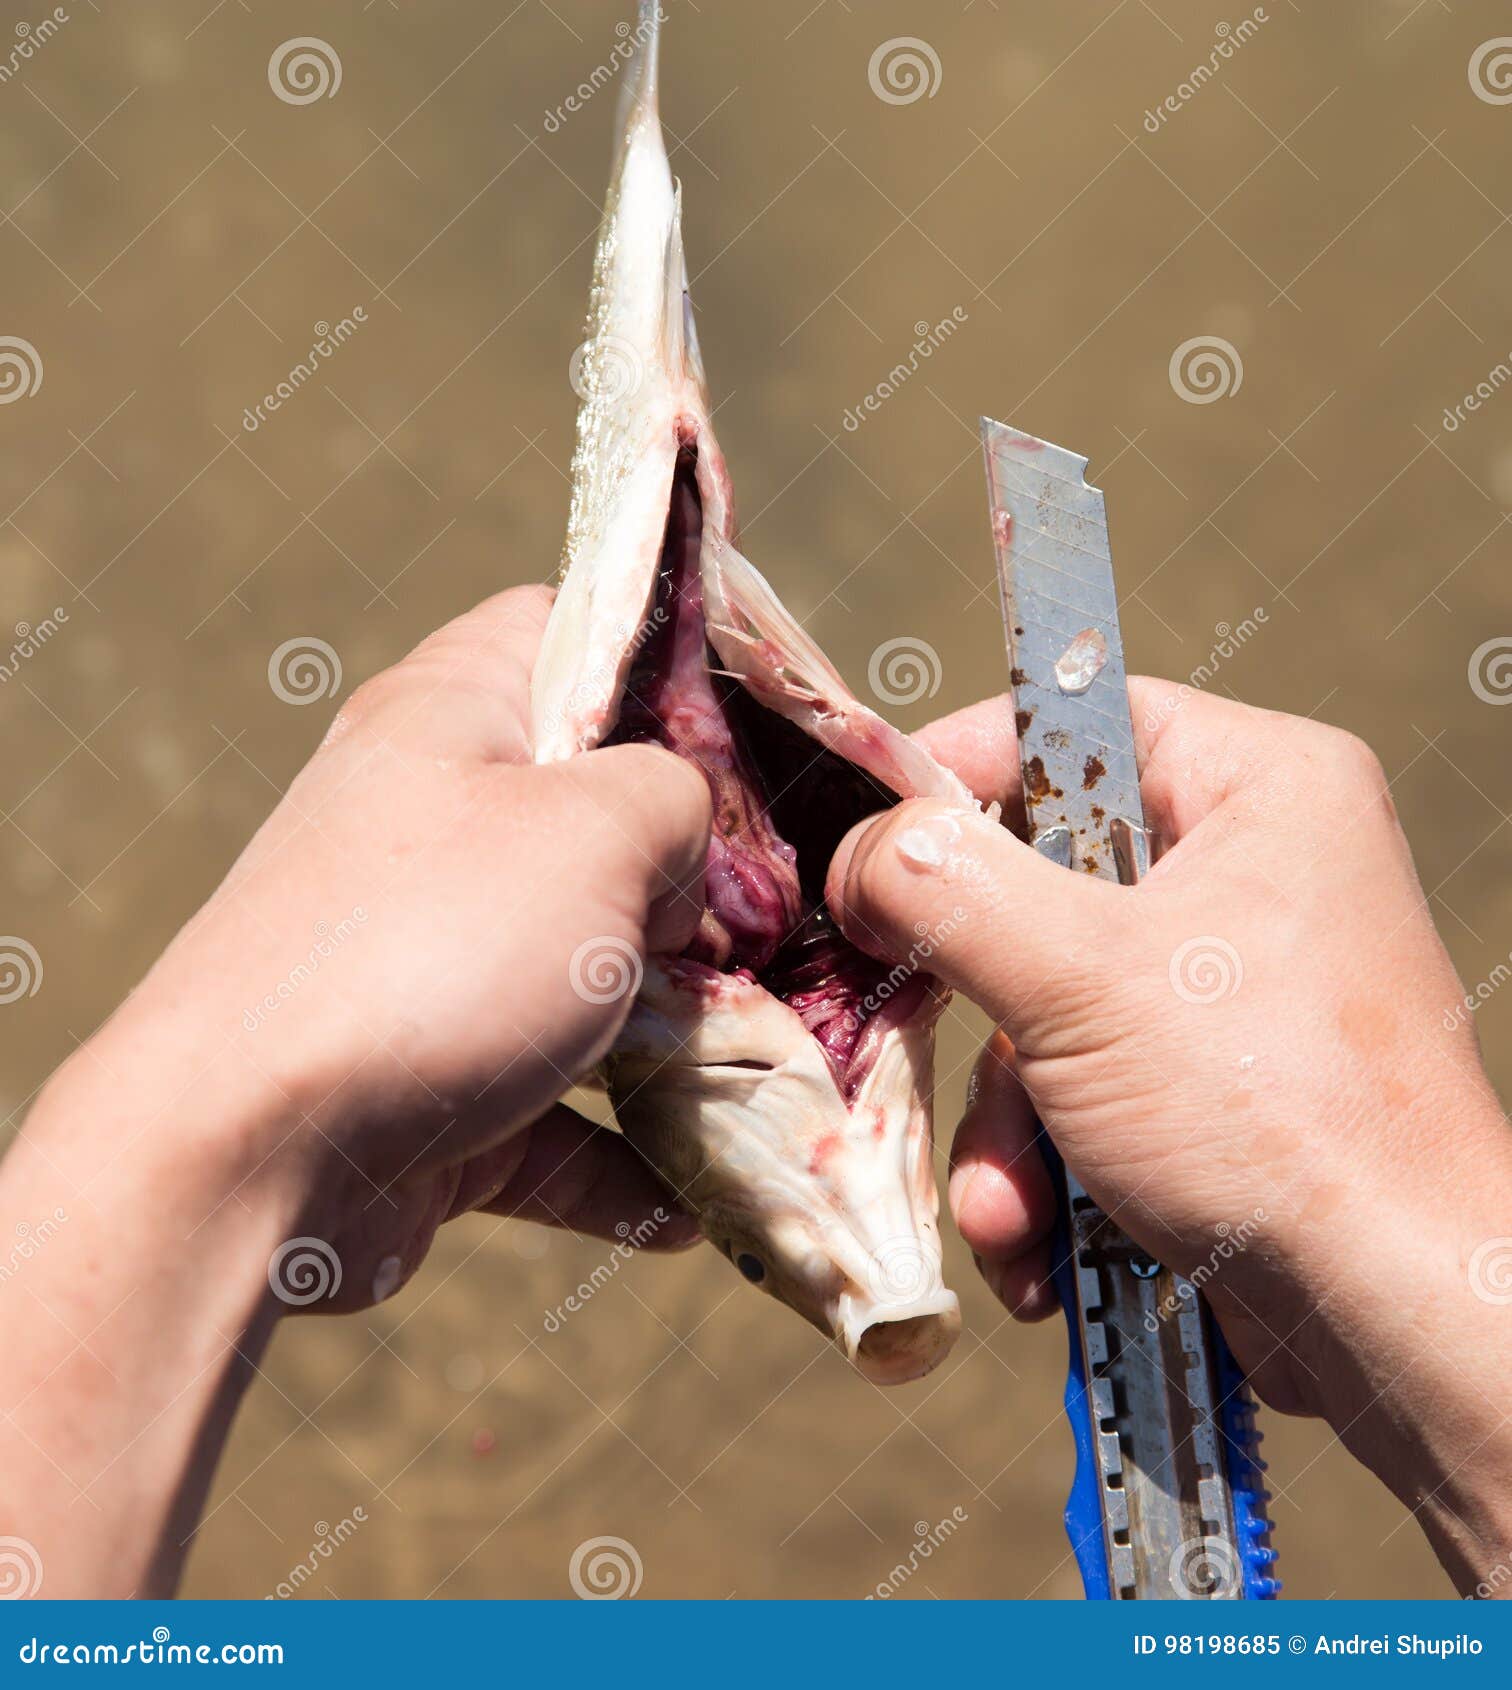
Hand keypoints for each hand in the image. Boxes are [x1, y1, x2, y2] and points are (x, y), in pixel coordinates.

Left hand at [4, 584, 708, 1593]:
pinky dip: (620, 1162)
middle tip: (796, 921)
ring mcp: (429, 963)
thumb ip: (680, 798)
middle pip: (604, 822)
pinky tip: (691, 1205)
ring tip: (778, 1066)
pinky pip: (553, 1115)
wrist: (241, 1157)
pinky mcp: (430, 1088)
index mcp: (455, 718)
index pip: (575, 631)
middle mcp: (435, 829)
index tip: (777, 729)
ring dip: (681, 1034)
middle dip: (705, 883)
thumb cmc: (433, 947)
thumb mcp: (598, 826)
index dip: (680, 661)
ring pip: (589, 977)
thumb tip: (686, 852)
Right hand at [826, 683, 1511, 1593]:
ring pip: (1046, 1003)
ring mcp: (1229, 983)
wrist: (1392, 1317)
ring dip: (1005, 1116)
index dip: (958, 772)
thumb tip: (863, 852)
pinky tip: (1040, 1241)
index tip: (869, 843)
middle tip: (908, 1024)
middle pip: (1040, 878)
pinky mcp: (1209, 1082)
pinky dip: (1045, 1162)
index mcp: (1259, 786)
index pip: (1072, 722)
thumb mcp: (1080, 978)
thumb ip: (950, 889)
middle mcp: (1250, 868)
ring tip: (1011, 1206)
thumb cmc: (1272, 1112)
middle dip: (975, 998)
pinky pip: (1083, 1084)